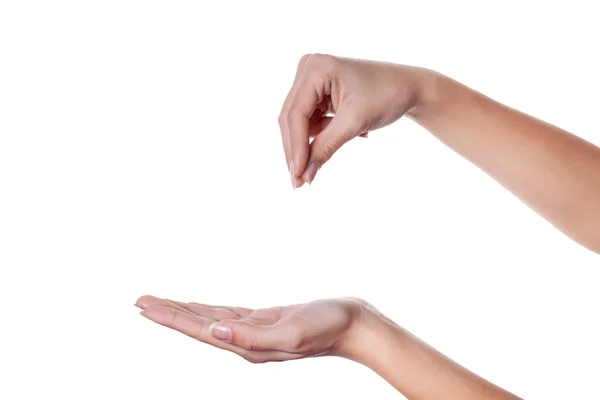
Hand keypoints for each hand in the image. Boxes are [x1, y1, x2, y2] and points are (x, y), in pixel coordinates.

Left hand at [135, 295, 366, 362]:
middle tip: (139, 301)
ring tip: (159, 303)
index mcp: (248, 346)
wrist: (352, 324)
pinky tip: (197, 309)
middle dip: (168, 314)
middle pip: (198, 326)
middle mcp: (246, 342)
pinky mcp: (263, 321)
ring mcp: (253, 332)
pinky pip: (226, 315)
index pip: (200, 331)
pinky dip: (206, 310)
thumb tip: (215, 333)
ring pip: (209, 320)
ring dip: (183, 311)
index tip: (143, 306)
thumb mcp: (291, 332)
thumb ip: (252, 336)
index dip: (171, 318)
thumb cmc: (327, 326)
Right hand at [279, 54, 427, 187]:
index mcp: (316, 68)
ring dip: (317, 140)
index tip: (297, 175)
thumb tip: (304, 175)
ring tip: (358, 134)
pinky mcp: (316, 91)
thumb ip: (325, 147)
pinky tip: (357, 130)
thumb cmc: (387, 96)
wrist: (408, 87)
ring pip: (299, 124)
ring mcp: (311, 79)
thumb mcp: (354, 123)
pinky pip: (310, 121)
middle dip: (297, 151)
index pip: (296, 114)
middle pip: (291, 119)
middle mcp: (308, 68)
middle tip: (299, 182)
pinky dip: (326, 133)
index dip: (295, 147)